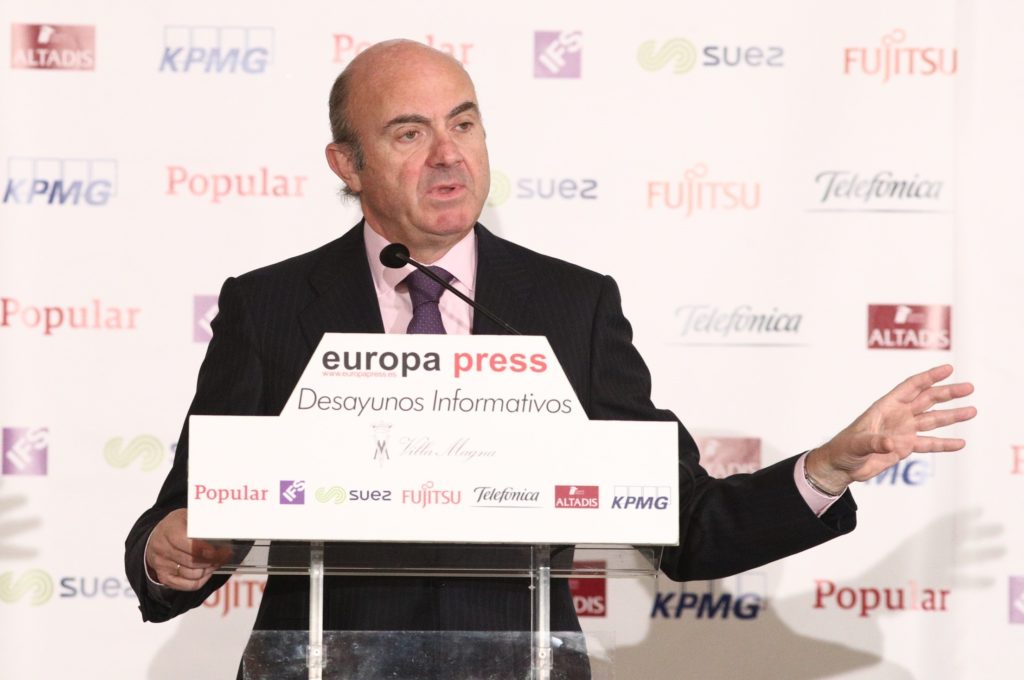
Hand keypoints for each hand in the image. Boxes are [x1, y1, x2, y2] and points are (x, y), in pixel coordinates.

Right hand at [144, 509, 231, 590]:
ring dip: (208, 570)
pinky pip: (187, 585)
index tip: (225, 550)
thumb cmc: (177, 525)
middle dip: (213, 560)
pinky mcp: (164, 577)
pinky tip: (206, 572)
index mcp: (170, 531)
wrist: (157, 535)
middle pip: (194, 562)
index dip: (210, 551)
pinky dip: (201, 580)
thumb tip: (224, 530)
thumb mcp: (189, 516)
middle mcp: (163, 549)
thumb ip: (205, 523)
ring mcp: (162, 564)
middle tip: (224, 556)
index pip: (192, 546)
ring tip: (215, 561)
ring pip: (193, 574)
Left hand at [806, 364, 975, 493]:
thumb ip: (874, 442)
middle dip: (947, 393)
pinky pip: (929, 444)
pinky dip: (944, 444)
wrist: (842, 466)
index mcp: (885, 407)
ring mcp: (903, 431)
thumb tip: (892, 443)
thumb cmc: (844, 448)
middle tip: (969, 387)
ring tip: (972, 410)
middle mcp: (898, 416)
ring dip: (952, 416)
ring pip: (932, 420)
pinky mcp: (905, 447)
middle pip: (927, 400)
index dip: (929, 377)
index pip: (911, 387)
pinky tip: (960, 443)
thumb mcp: (857, 444)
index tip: (948, 369)